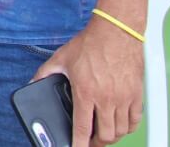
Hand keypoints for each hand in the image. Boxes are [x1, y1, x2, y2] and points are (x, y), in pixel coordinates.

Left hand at [33, 17, 143, 145]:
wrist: (116, 32)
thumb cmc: (90, 44)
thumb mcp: (61, 58)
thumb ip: (45, 73)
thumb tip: (33, 82)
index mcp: (85, 92)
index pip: (82, 128)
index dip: (79, 144)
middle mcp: (106, 99)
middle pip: (104, 135)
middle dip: (96, 143)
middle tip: (90, 142)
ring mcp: (123, 98)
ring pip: (121, 131)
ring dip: (112, 137)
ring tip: (103, 135)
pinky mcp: (136, 94)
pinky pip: (135, 120)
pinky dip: (128, 128)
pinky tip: (121, 126)